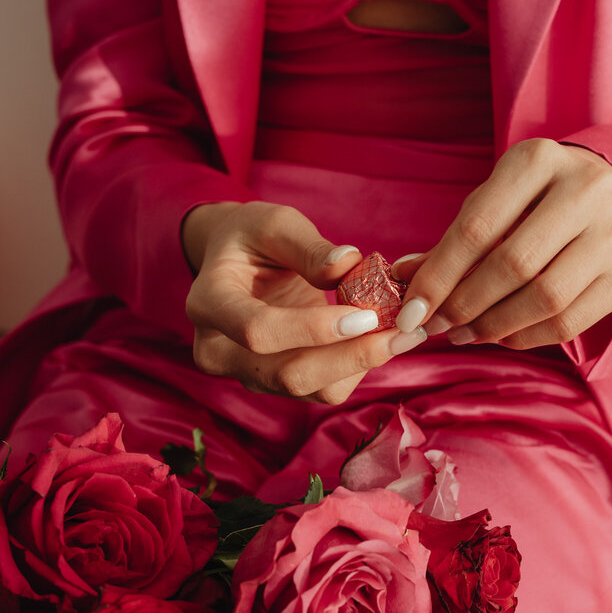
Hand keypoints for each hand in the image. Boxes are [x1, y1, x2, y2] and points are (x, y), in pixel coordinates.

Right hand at [183, 201, 425, 403]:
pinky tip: (382, 339)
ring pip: (312, 389)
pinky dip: (358, 367)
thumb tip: (349, 264)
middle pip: (288, 375)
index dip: (313, 329)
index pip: (258, 331)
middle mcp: (219, 352)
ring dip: (362, 364)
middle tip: (403, 332)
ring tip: (403, 333)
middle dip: (351, 357)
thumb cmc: (252, 238)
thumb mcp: (273, 223)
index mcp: (208, 304)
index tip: (365, 315)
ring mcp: (248, 375)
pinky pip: (324, 389)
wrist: (238, 265)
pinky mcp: (277, 385)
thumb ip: (307, 246)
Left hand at [392, 139, 611, 348]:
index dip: (439, 276)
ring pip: (544, 299)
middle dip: (464, 304)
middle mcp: (586, 190)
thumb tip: (401, 280)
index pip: (477, 228)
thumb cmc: (533, 200)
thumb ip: (451, 241)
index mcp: (538, 160)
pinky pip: (568, 322)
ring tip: (463, 334)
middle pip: (513, 265)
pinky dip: (525, 337)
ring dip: (493, 326)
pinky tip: (499, 335)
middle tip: (435, 326)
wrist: (610, 194)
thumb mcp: (491, 202)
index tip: (410, 311)